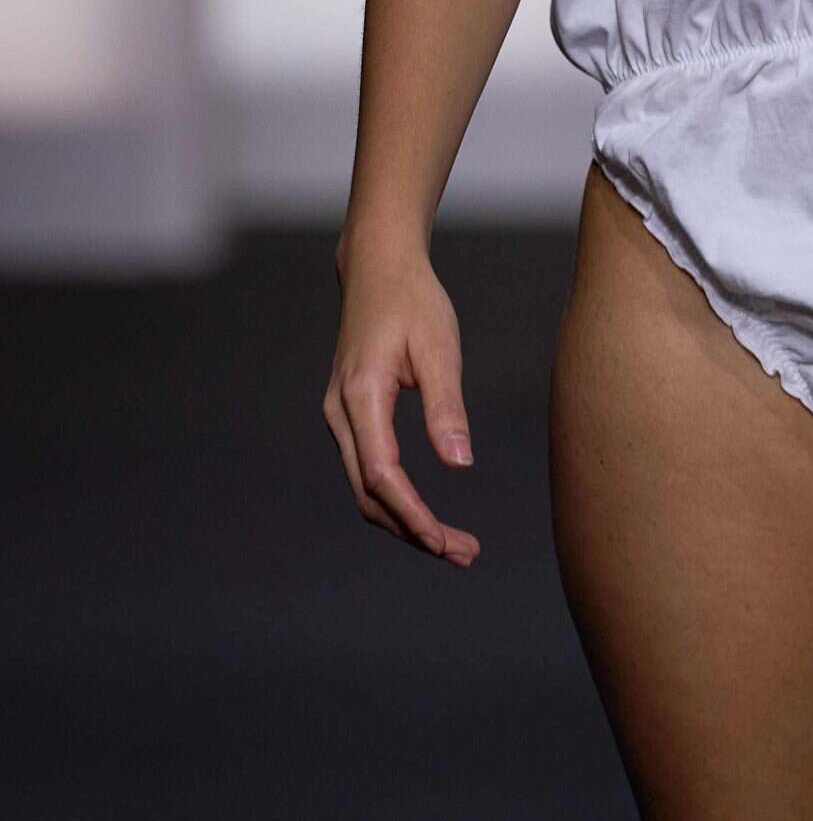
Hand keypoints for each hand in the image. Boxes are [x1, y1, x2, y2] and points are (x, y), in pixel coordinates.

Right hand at [323, 237, 480, 565]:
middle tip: (464, 554)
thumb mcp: (439, 347)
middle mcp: (340, 412)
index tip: (445, 543)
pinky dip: (395, 499)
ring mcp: (339, 415)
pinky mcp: (349, 414)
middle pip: (369, 494)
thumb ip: (447, 407)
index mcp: (361, 395)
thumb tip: (460, 464)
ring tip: (454, 544)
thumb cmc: (413, 300)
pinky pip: (367, 470)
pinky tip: (426, 513)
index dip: (412, 515)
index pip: (381, 475)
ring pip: (365, 488)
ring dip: (405, 521)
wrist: (378, 266)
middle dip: (413, 531)